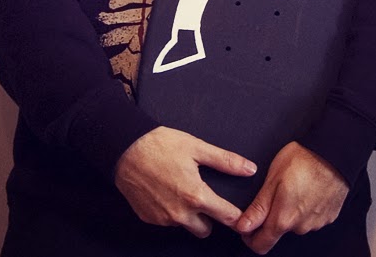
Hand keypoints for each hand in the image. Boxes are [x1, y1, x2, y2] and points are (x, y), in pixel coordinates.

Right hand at [114, 126, 257, 237]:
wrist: (125, 148)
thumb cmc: (161, 145)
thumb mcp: (196, 147)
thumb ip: (225, 161)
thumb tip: (250, 169)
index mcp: (196, 196)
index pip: (227, 217)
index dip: (235, 215)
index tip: (238, 211)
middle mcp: (180, 214)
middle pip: (206, 229)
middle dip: (209, 217)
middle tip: (205, 196)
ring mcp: (163, 219)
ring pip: (186, 225)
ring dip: (189, 214)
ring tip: (183, 189)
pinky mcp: (149, 218)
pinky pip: (167, 221)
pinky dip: (170, 211)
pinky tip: (166, 191)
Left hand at [236, 141, 348, 253]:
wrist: (334, 153)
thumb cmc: (302, 160)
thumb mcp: (273, 178)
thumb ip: (258, 207)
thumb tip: (243, 226)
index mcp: (283, 219)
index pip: (262, 245)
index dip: (250, 237)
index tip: (246, 224)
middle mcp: (300, 227)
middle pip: (278, 232)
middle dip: (271, 217)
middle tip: (272, 192)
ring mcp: (316, 223)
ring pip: (295, 224)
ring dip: (290, 211)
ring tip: (292, 186)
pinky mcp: (328, 217)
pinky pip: (310, 218)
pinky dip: (305, 208)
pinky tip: (306, 189)